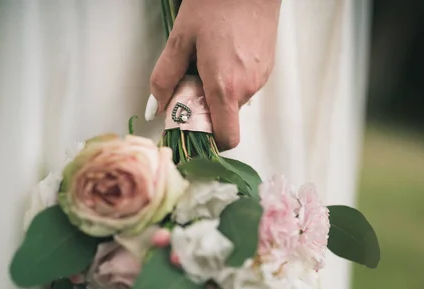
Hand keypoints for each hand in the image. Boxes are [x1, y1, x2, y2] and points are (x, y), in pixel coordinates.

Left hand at [145, 0, 281, 149]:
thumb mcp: (181, 38)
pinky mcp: (267, 68)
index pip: (226, 137)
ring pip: (234, 100)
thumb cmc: (218, 4)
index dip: (210, 140)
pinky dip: (231, 78)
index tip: (192, 128)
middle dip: (206, 107)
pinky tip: (224, 52)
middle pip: (225, 117)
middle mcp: (247, 88)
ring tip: (208, 59)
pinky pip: (245, 85)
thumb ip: (165, 77)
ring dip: (218, 91)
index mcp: (225, 86)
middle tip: (192, 80)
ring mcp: (260, 79)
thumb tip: (156, 105)